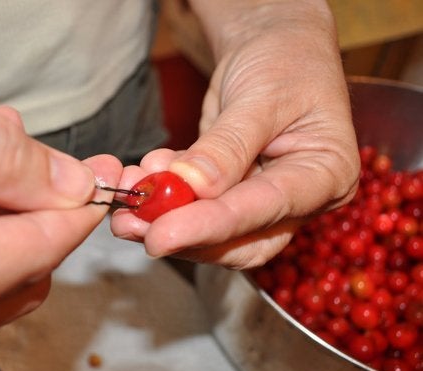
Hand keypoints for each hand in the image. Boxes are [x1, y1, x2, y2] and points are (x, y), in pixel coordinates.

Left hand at [111, 0, 359, 267]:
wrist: (274, 48)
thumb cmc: (284, 63)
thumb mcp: (260, 96)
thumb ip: (227, 146)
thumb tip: (192, 186)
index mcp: (325, 175)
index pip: (266, 211)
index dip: (211, 225)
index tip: (161, 234)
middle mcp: (297, 199)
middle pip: (240, 241)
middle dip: (183, 236)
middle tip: (132, 224)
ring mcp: (262, 200)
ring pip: (212, 232)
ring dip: (164, 219)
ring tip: (126, 196)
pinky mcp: (231, 193)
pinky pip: (195, 207)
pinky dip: (163, 198)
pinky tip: (139, 178)